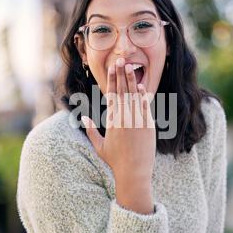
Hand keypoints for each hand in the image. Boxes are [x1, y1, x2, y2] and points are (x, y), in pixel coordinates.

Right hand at [81, 58, 155, 211]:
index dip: (111, 81)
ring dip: (131, 81)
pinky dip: (142, 96)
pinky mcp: (148, 126)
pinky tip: (140, 86)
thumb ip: (90, 131)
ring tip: (130, 67)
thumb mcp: (99, 146)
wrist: (134, 172)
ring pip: (133, 97)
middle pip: (122, 92)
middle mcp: (123, 119)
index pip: (111, 96)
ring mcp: (136, 121)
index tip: (111, 69)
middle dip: (120, 75)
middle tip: (120, 60)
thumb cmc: (115, 161)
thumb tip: (83, 118)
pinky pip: (144, 107)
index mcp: (111, 122)